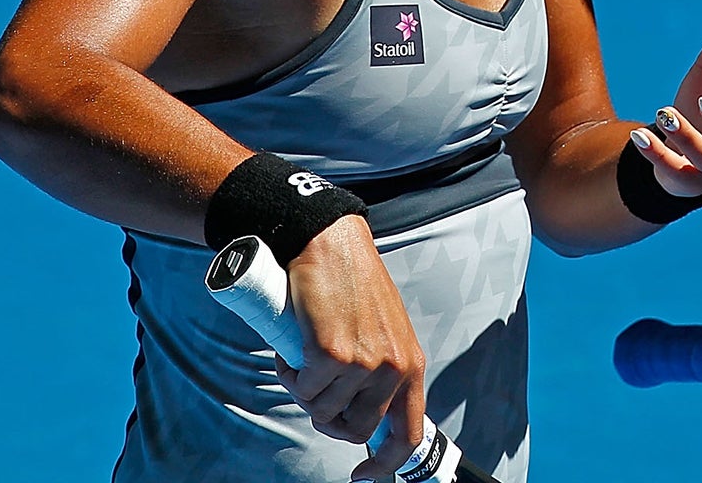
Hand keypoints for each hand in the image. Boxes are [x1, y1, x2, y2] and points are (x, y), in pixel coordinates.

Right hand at [279, 214, 427, 481]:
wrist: (330, 243)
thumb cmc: (352, 286)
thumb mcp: (383, 330)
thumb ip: (381, 367)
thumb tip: (363, 411)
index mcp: (411, 364)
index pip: (408, 435)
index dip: (385, 465)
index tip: (362, 475)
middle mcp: (393, 368)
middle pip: (356, 430)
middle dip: (328, 419)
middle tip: (314, 388)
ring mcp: (363, 363)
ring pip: (322, 411)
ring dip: (305, 391)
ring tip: (303, 356)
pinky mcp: (331, 354)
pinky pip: (303, 389)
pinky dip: (290, 374)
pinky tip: (292, 348)